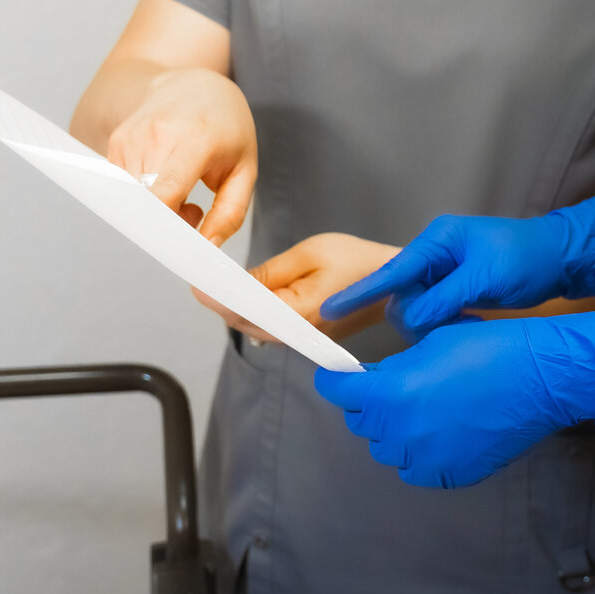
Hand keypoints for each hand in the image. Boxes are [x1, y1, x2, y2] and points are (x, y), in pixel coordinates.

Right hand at [101, 67, 256, 244]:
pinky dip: (141, 196)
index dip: (166, 224)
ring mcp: (132, 137)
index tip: (179, 244)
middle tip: (192, 213)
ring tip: (182, 193)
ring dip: (154, 210)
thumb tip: (207, 248)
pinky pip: (123, 187)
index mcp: (195, 139)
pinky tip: (163, 180)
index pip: (165, 191)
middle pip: (145, 203)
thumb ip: (231, 212)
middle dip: (166, 223)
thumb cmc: (226, 128)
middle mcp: (156, 135)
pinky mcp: (116, 142)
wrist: (194, 85)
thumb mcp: (245, 168)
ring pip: (131, 199)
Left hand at [194, 232, 400, 344]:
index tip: (199, 285)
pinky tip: (247, 294)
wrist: (396, 284)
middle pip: (247, 323)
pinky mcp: (306, 337)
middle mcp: (299, 335)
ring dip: (238, 307)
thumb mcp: (311, 253)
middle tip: (203, 277)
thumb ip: (270, 271)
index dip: (219, 299)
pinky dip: (256, 311)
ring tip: (220, 282)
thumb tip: (236, 282)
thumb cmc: (359, 263)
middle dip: (223, 302)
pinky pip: (272, 327)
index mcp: (301, 314)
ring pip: (257, 328)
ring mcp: (303, 339)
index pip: (247, 311)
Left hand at [313, 312, 594, 488]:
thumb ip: (395, 366)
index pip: (339, 392)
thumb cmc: (490, 346)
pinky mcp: (450, 476)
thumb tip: (375, 379)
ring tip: (423, 408)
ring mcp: (426, 460)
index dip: (335, 380)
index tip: (337, 375)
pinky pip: (417, 468)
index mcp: (392, 394)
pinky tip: (441, 431)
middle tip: (392, 386)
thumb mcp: (432, 341)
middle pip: (362, 423)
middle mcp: (402, 433)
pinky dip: (420, 452)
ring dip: (394, 429)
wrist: (541, 377)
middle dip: (368, 403)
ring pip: (388, 448)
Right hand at [318, 193, 594, 339]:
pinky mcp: (454, 291)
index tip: (330, 310)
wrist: (561, 259)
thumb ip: (443, 298)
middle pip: (402, 295)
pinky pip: (434, 313)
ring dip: (435, 323)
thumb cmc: (527, 258)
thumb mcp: (485, 277)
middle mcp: (434, 255)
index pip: (391, 271)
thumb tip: (408, 320)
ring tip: (469, 320)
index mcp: (437, 241)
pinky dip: (446, 323)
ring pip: (417, 309)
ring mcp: (444, 274)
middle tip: (453, 320)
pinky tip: (470, 322)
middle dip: (417, 316)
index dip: (360, 293)